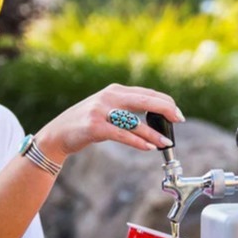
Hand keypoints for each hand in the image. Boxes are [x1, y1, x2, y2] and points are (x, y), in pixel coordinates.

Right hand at [35, 84, 184, 163]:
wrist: (57, 133)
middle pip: (145, 100)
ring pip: (134, 121)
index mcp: (115, 90)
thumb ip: (128, 108)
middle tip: (179, 120)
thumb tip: (157, 115)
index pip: (147, 93)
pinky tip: (148, 147)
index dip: (166, 103)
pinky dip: (137, 141)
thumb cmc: (87, 123)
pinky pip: (122, 135)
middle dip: (166, 109)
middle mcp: (109, 96)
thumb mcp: (108, 108)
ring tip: (165, 143)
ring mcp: (100, 111)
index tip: (178, 114)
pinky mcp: (95, 127)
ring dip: (153, 134)